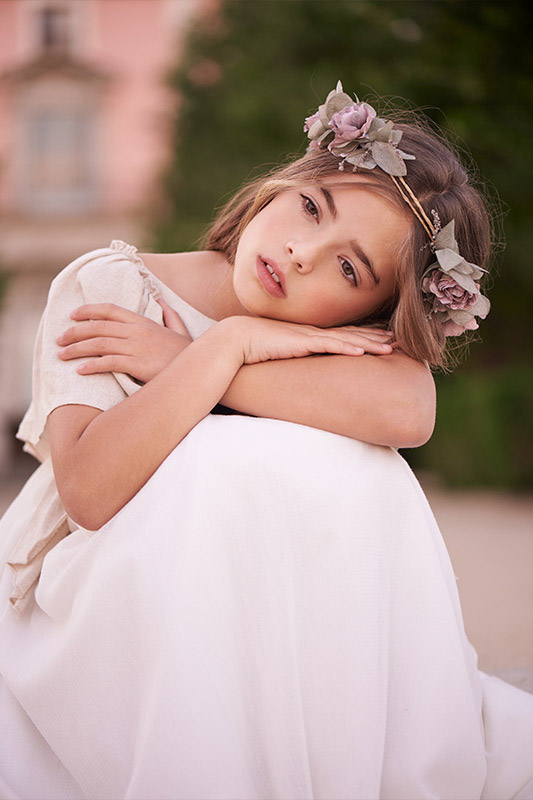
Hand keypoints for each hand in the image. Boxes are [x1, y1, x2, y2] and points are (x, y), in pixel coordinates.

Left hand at [57, 299, 191, 381]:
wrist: (200, 371)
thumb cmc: (189, 354)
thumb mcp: (180, 330)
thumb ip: (170, 315)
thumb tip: (162, 301)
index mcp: (143, 322)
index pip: (110, 310)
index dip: (89, 311)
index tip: (72, 315)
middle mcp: (137, 332)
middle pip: (98, 327)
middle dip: (75, 332)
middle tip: (59, 339)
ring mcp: (137, 348)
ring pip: (99, 344)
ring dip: (77, 349)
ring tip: (62, 355)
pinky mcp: (138, 365)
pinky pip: (109, 363)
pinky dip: (92, 366)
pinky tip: (80, 370)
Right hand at [222, 316, 393, 363]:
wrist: (235, 340)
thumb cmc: (254, 350)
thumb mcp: (282, 356)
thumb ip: (296, 361)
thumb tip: (305, 375)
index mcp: (311, 336)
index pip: (345, 335)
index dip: (367, 336)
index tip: (387, 339)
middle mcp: (314, 333)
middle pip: (353, 334)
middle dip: (378, 337)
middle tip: (401, 340)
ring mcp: (309, 336)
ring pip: (347, 339)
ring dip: (370, 343)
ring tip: (391, 347)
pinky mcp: (301, 342)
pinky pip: (329, 345)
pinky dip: (347, 347)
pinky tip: (362, 351)